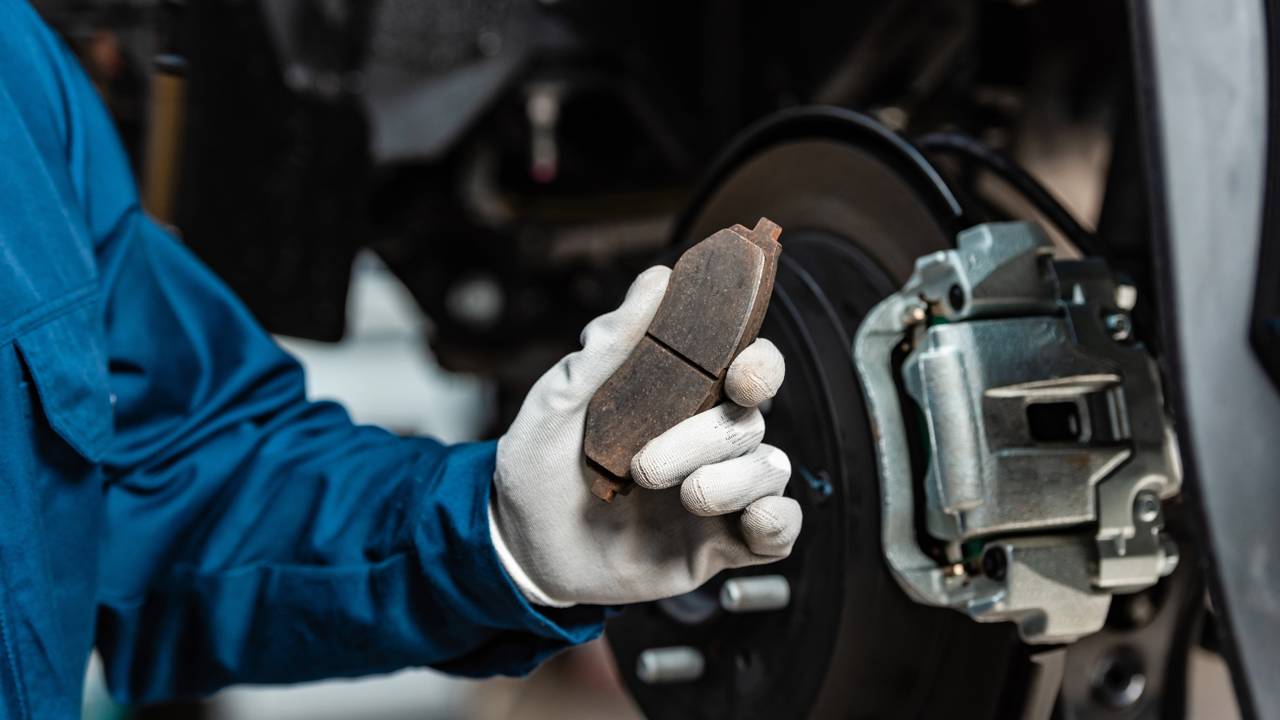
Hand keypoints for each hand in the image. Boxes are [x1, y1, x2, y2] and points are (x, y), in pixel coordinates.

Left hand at [490, 266, 800, 606]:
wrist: (519, 549)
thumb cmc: (538, 467)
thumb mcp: (559, 401)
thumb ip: (610, 344)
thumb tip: (656, 280)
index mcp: (679, 399)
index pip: (747, 368)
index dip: (760, 365)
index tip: (740, 376)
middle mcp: (706, 442)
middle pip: (753, 420)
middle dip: (708, 438)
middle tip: (649, 465)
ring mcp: (718, 493)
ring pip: (770, 470)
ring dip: (730, 482)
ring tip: (680, 497)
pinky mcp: (721, 544)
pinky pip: (780, 530)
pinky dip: (776, 523)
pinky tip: (744, 524)